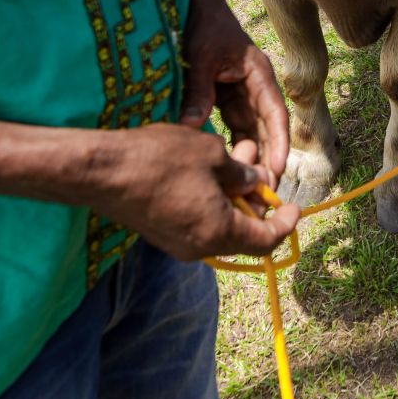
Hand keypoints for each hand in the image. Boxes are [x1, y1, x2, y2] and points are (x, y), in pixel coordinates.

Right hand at [91, 124, 299, 261]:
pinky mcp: (161, 232)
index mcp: (218, 233)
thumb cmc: (160, 160)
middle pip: (243, 232)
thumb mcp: (211, 155)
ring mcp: (177, 243)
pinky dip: (212, 197)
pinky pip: (198, 220)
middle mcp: (200, 247)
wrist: (102, 171)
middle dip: (255, 195)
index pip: (265, 241)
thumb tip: (255, 180)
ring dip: (233, 191)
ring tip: (234, 151)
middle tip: (256, 159)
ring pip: (220, 222)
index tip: (295, 206)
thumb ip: (240, 173)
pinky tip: (208, 165)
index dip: (284, 223)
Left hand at [180, 0, 289, 187]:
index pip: (275, 113)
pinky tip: (227, 168)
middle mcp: (254, 85)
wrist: (190, 7)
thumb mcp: (201, 57)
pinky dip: (231, 145)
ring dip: (250, 155)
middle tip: (263, 190)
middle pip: (266, 127)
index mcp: (258, 73)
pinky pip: (231, 126)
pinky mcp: (223, 96)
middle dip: (268, 157)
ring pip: (250, 130)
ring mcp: (240, 92)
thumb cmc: (201, 26)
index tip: (279, 168)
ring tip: (247, 188)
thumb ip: (198, 91)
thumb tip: (192, 127)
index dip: (279, 142)